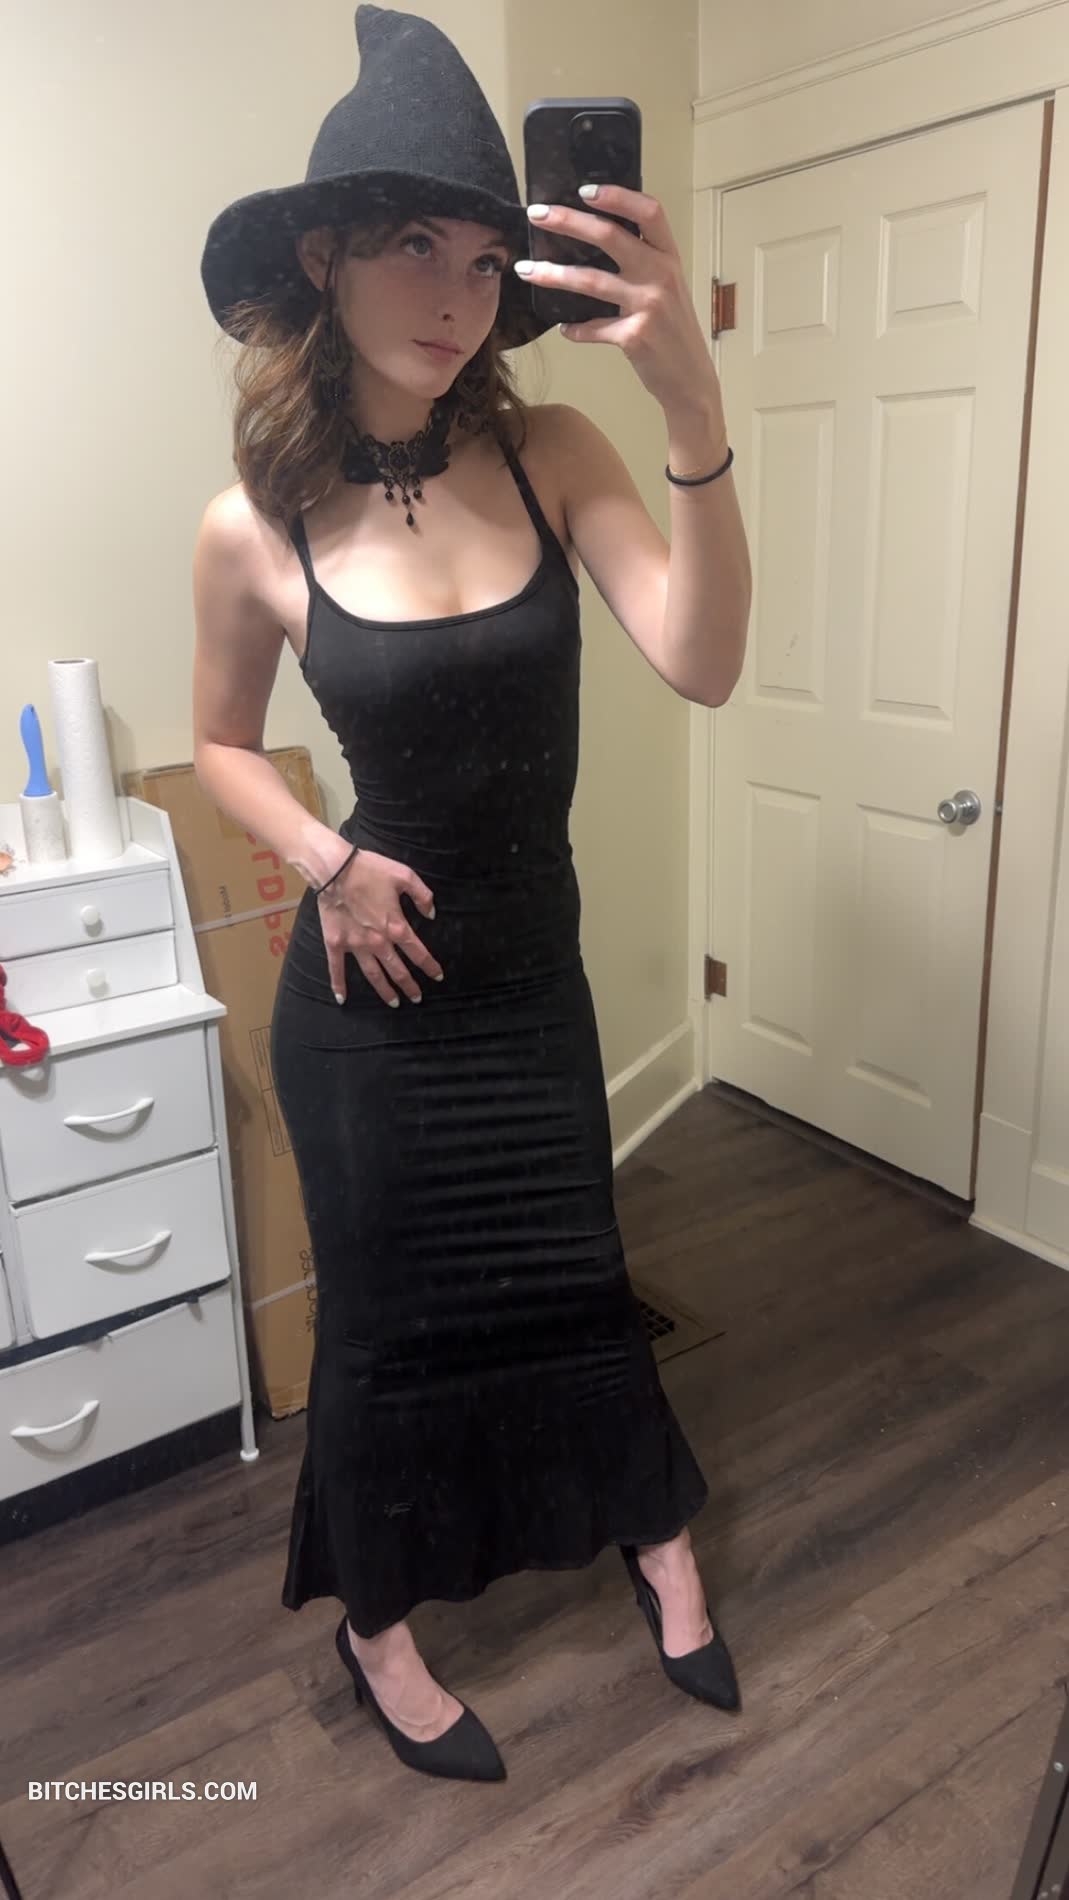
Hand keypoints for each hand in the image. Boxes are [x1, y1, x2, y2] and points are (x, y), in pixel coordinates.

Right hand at [316, 847, 442, 1007]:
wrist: (334, 868)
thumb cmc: (370, 869)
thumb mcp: (405, 875)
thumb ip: (423, 896)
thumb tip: (431, 915)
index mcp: (396, 926)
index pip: (418, 952)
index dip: (430, 966)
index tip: (437, 976)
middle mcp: (378, 942)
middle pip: (397, 970)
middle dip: (409, 986)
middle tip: (417, 998)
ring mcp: (356, 945)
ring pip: (373, 975)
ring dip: (385, 991)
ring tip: (394, 1003)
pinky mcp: (335, 944)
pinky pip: (337, 968)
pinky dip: (338, 984)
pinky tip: (342, 999)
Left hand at [517, 183, 721, 419]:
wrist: (690, 379)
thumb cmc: (673, 330)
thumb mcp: (668, 287)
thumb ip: (643, 262)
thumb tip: (595, 238)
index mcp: (669, 257)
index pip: (649, 212)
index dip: (618, 196)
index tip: (585, 190)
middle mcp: (661, 275)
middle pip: (609, 236)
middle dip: (568, 221)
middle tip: (537, 214)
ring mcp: (648, 306)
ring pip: (590, 281)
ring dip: (553, 275)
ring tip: (525, 270)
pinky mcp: (634, 336)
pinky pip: (592, 328)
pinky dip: (575, 330)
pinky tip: (564, 329)